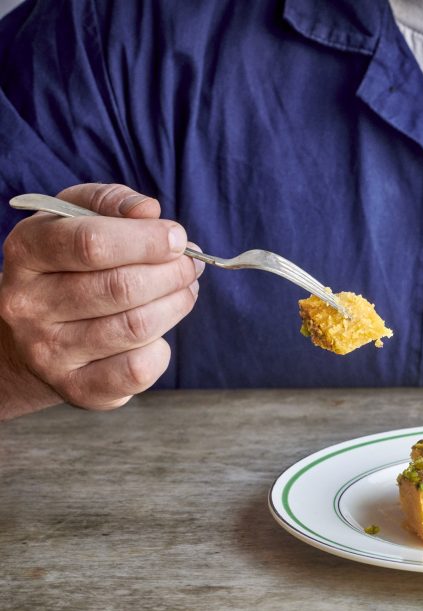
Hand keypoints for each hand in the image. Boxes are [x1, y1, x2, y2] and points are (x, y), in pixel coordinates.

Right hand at [0, 183, 200, 418]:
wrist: (30, 338)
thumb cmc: (67, 268)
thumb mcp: (75, 221)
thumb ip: (110, 203)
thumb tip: (149, 211)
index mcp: (26, 253)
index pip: (90, 243)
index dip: (146, 239)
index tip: (177, 238)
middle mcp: (29, 305)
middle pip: (120, 287)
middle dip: (171, 273)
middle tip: (190, 267)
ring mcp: (49, 352)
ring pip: (136, 327)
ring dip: (176, 305)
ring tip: (185, 291)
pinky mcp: (77, 389)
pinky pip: (138, 369)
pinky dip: (162, 349)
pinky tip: (159, 334)